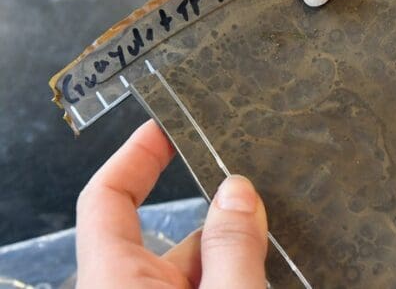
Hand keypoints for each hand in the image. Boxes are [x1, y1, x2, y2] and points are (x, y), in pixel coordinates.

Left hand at [75, 120, 269, 287]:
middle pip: (174, 238)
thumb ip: (231, 248)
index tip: (166, 128)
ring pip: (197, 270)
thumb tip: (238, 192)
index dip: (135, 156)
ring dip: (236, 255)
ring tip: (286, 240)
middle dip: (221, 218)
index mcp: (115, 280)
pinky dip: (236, 276)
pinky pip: (207, 288)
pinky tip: (274, 267)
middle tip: (267, 196)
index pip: (106, 199)